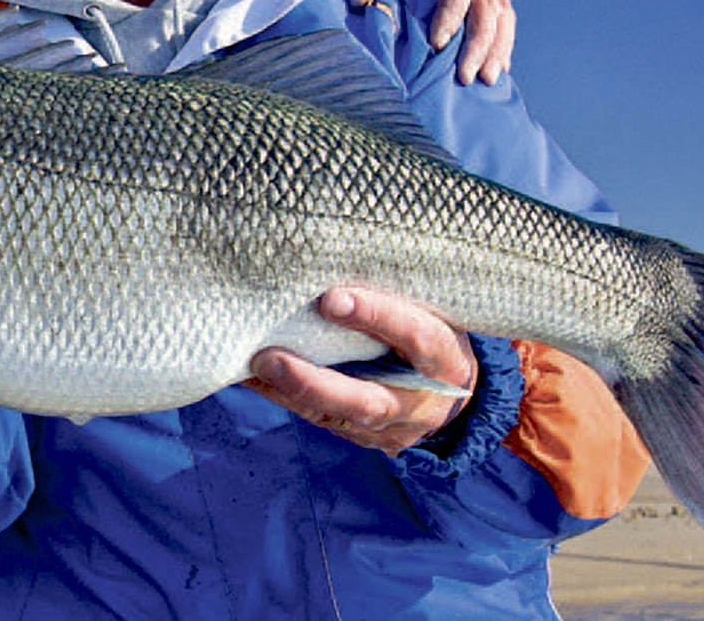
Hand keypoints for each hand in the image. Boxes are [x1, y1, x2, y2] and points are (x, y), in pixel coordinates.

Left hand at [244, 287, 476, 456]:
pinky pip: (323, 420)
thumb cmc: (430, 333)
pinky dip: (287, 397)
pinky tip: (255, 377)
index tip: (331, 298)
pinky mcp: (368, 438)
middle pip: (367, 401)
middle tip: (270, 357)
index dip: (375, 317)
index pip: (415, 336)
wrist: (451, 391)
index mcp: (444, 357)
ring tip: (252, 366)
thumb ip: (395, 296)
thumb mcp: (430, 310)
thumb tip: (334, 264)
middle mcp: (420, 402)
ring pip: (338, 417)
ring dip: (290, 392)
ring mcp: (394, 428)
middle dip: (315, 382)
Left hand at [344, 0, 515, 85]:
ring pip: (501, 6)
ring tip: (487, 79)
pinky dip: (498, 37)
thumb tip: (360, 1)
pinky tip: (496, 66)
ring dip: (497, 43)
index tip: (437, 44)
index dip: (452, 12)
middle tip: (468, 76)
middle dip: (481, 39)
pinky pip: (496, 10)